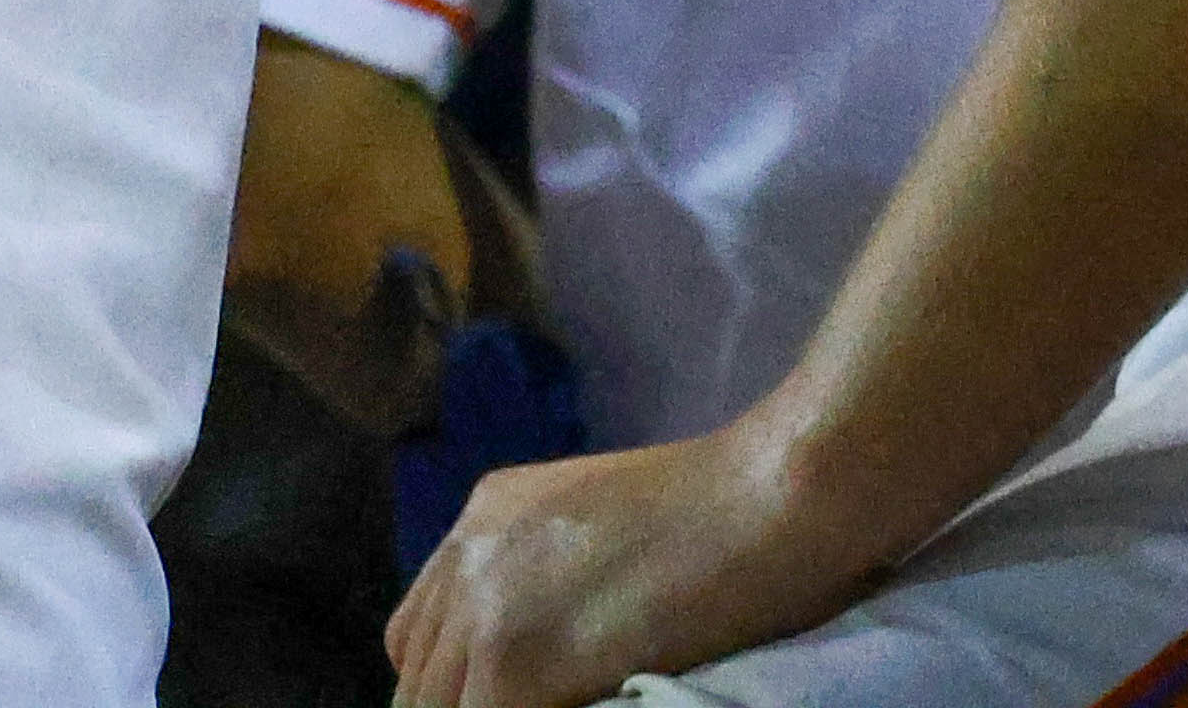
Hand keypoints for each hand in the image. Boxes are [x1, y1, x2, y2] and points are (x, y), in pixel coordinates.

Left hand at [386, 419, 887, 707]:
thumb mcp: (599, 527)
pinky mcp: (516, 660)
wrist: (771, 500)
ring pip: (431, 707)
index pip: (418, 633)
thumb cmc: (725, 515)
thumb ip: (548, 578)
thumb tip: (546, 643)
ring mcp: (485, 606)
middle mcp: (467, 553)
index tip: (485, 703)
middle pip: (416, 675)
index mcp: (483, 517)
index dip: (446, 686)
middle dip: (454, 707)